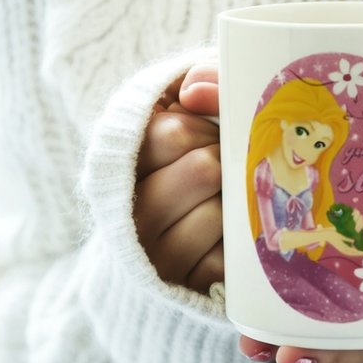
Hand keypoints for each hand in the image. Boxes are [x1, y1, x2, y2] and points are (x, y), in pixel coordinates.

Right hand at [133, 62, 221, 293]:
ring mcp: (156, 253)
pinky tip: (232, 233)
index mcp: (120, 160)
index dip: (202, 128)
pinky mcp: (188, 284)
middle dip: (226, 161)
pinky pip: (229, 254)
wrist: (202, 232)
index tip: (205, 133)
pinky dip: (242, 239)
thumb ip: (202, 78)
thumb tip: (194, 91)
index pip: (170, 133)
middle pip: (204, 169)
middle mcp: (129, 210)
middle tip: (224, 166)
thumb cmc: (205, 152)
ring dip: (236, 199)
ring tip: (229, 199)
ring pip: (219, 211)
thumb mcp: (200, 106)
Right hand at [322, 229, 362, 255]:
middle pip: (354, 253)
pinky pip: (349, 250)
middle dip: (361, 253)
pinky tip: (356, 247)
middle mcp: (343, 250)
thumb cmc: (333, 234)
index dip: (362, 252)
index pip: (355, 251)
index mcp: (344, 248)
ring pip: (352, 252)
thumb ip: (348, 239)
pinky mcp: (341, 247)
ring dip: (357, 252)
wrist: (325, 235)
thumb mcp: (341, 236)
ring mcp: (342, 249)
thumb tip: (354, 241)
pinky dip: (353, 250)